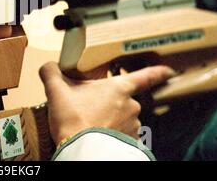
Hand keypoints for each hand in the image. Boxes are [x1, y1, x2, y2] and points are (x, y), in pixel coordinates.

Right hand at [39, 62, 173, 145]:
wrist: (81, 151)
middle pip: (125, 99)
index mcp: (118, 88)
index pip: (146, 76)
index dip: (159, 72)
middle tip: (90, 107)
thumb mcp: (56, 90)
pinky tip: (97, 136)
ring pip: (123, 118)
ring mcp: (132, 126)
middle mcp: (131, 106)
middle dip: (110, 102)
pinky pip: (123, 135)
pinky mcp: (130, 143)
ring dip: (111, 119)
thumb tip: (48, 66)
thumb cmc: (73, 118)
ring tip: (91, 124)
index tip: (169, 70)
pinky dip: (112, 135)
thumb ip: (51, 72)